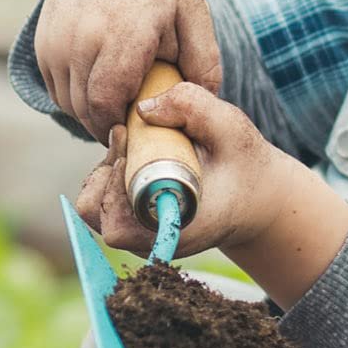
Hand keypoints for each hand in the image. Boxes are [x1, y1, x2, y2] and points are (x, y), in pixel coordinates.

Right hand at [34, 0, 222, 142]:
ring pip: (66, 100)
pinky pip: (54, 86)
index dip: (119, 128)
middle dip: (108, 127)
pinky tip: (101, 94)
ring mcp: (56, 38)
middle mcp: (81, 37)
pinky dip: (74, 98)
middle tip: (135, 132)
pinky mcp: (43, 39)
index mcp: (121, 35)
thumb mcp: (194, 16)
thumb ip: (204, 63)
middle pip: (84, 108)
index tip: (141, 136)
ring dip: (90, 114)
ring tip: (120, 113)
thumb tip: (204, 103)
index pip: (105, 103)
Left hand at [76, 81, 347, 309]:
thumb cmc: (246, 166)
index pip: (120, 223)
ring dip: (103, 171)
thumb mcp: (232, 129)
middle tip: (128, 137)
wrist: (256, 195)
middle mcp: (154, 241)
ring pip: (92, 206)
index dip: (113, 183)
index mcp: (179, 231)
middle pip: (97, 213)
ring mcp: (140, 236)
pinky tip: (132, 155)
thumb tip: (141, 108)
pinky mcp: (131, 224)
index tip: (128, 142)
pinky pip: (98, 201)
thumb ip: (195, 107)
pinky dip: (106, 174)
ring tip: (132, 146)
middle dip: (106, 169)